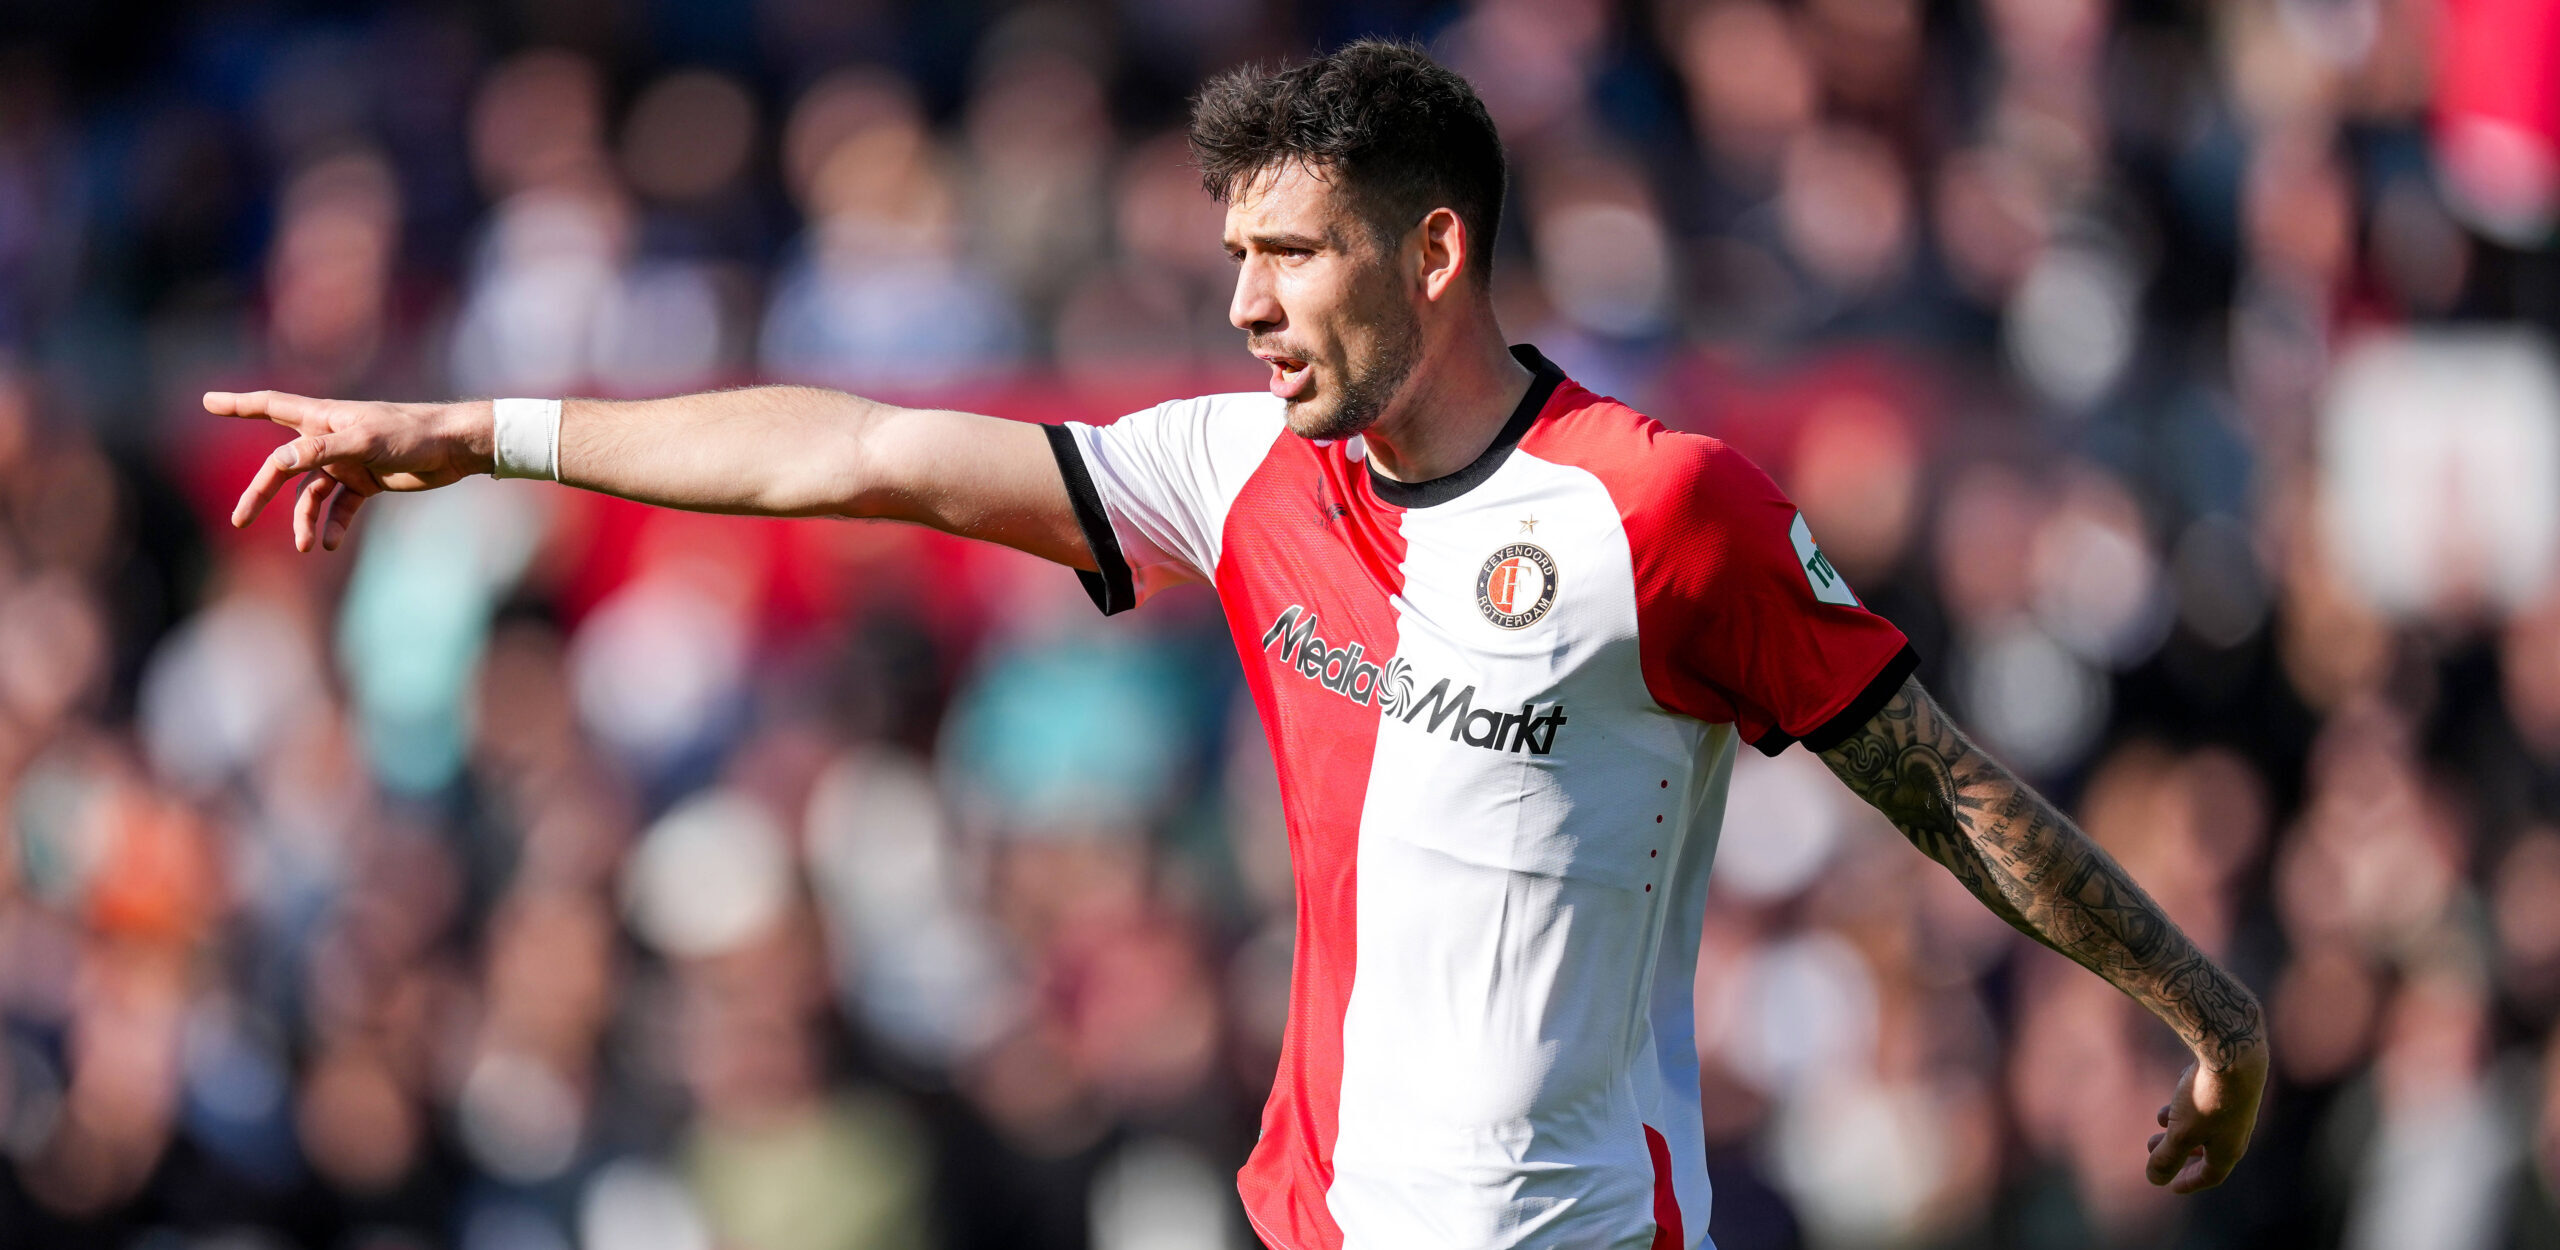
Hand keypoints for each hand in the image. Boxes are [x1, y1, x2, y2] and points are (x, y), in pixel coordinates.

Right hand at [206, 391, 492, 551]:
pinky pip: (340, 507)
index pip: (271, 406)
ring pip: (309, 493)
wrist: (453, 449)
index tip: (207, 402)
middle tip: (239, 521)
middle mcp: (328, 438)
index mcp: (323, 417)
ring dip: (304, 519)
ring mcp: (346, 461)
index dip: (238, 404)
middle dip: (261, 493)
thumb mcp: (363, 441)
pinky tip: (329, 544)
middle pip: (282, 466)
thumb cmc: (409, 434)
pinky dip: (333, 524)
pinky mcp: (366, 482)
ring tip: (304, 545)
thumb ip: (319, 450)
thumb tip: (277, 462)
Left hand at [2144, 1043, 2267, 1192]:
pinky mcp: (2230, 1085)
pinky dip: (2188, 1105)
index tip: (2171, 1186)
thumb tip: (2154, 1180)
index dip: (2189, 1182)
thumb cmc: (2208, 1098)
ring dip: (2180, 1126)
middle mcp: (2237, 1131)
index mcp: (2229, 1149)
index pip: (2210, 1175)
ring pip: (2205, 1124)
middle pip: (2207, 1150)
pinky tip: (2176, 1094)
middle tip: (2151, 1146)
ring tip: (2160, 1120)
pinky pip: (2208, 1102)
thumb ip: (2167, 1157)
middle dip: (2177, 1151)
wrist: (2233, 1052)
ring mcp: (2236, 1107)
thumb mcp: (2182, 1133)